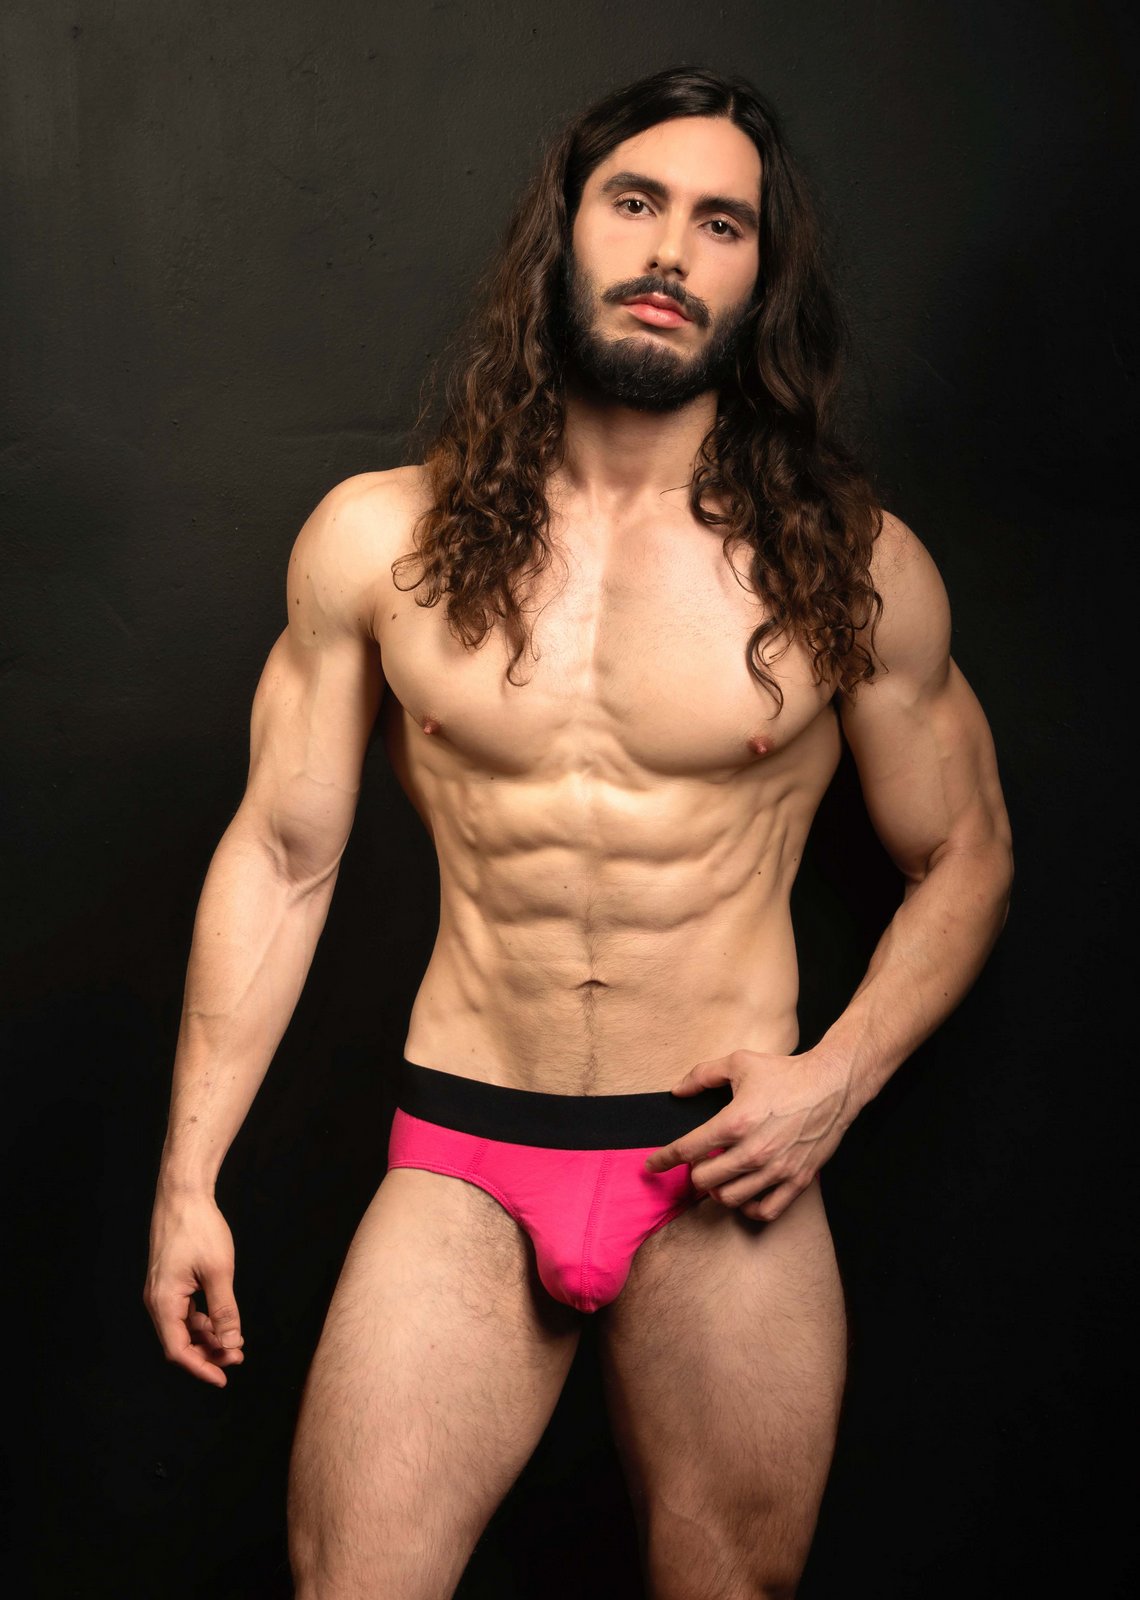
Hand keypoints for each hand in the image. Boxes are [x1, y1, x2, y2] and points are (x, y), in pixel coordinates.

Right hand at [143, 1185, 244, 1386]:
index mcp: (163, 1301)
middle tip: (238, 1358)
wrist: (183, 1194)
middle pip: (179, 1341)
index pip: (177, 1350)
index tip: (223, 1378)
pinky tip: (222, 1322)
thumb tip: (230, 1344)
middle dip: (208, 1353)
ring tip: (235, 1343)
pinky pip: (184, 1311)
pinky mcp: (170, 1281)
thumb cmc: (199, 1229)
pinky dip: (202, 1320)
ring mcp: (162, 1290)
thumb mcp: (218, 1272)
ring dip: (207, 1337)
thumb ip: (224, 1311)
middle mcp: (157, 1300)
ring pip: (183, 1327)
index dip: (200, 1367)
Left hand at [643, 1048, 853, 1222]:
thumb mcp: (739, 1062)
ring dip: (717, 1190)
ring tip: (719, 1177)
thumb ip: (702, 1075)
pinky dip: (748, 1207)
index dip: (663, 1159)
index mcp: (736, 1121)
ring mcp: (776, 1169)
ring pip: (729, 1198)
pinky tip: (744, 1193)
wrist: (832, 1085)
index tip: (652, 1165)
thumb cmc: (785, 1073)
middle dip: (694, 1172)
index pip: (687, 1149)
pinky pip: (764, 1210)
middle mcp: (754, 1150)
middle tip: (698, 1163)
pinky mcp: (797, 1180)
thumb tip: (677, 1091)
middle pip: (704, 1179)